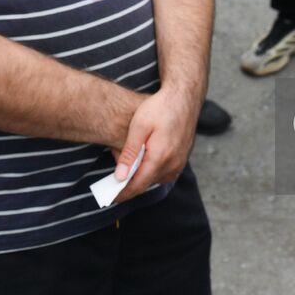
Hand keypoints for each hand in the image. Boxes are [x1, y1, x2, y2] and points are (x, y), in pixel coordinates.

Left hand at [110, 86, 199, 203]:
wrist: (184, 96)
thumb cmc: (160, 107)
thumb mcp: (139, 126)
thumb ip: (129, 153)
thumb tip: (120, 177)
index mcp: (160, 157)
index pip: (138, 185)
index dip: (123, 193)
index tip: (110, 198)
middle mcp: (173, 164)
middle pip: (147, 183)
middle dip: (130, 184)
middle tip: (113, 182)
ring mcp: (180, 162)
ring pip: (156, 179)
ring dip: (142, 177)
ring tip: (128, 169)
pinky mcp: (183, 158)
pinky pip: (165, 172)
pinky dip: (153, 170)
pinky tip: (144, 161)